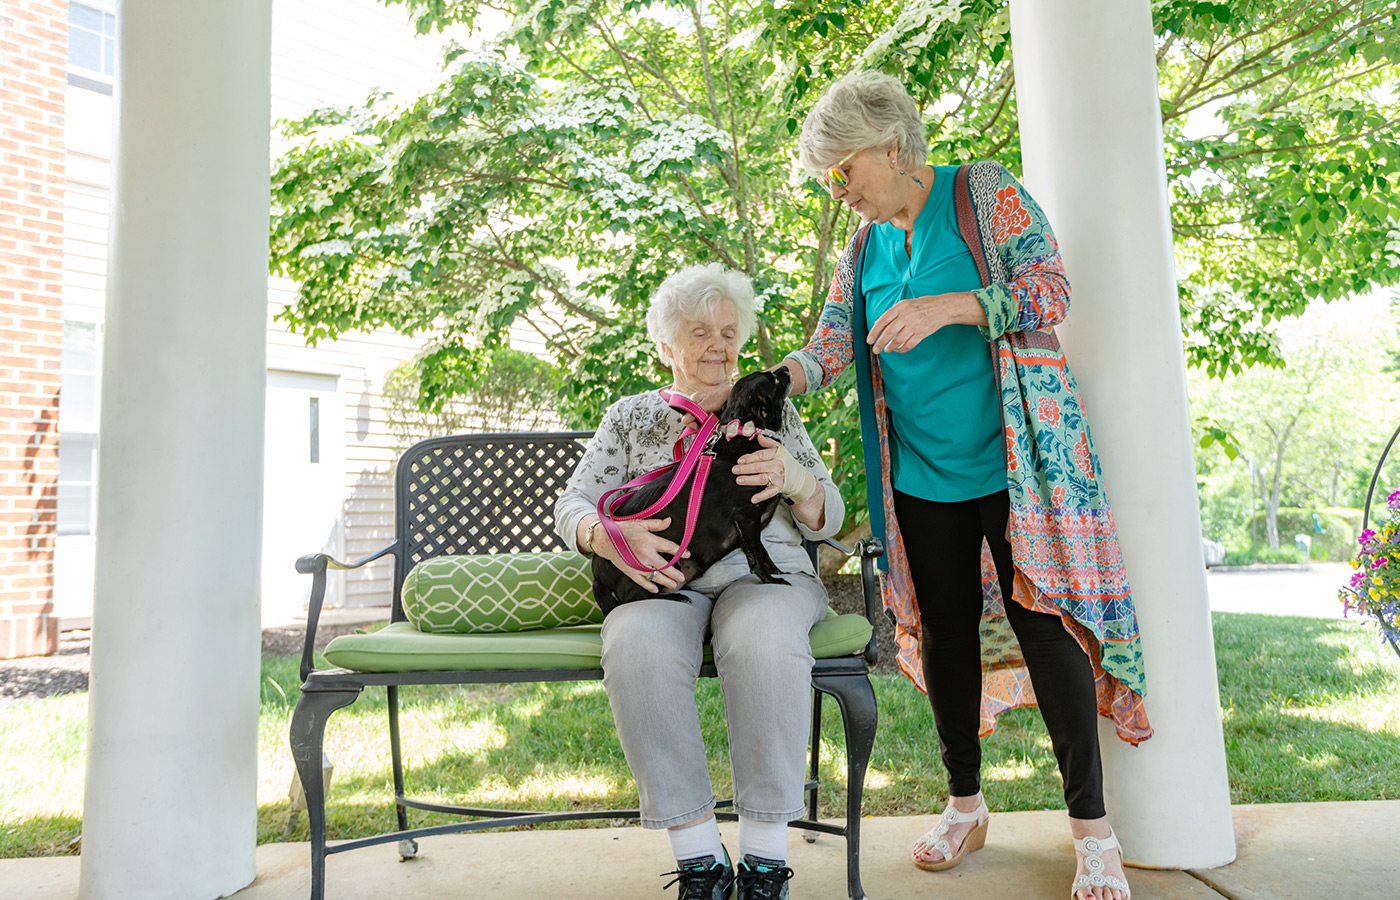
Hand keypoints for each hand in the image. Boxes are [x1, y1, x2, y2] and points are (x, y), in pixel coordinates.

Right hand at [593, 516, 687, 592]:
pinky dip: (649, 586)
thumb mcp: (640, 523)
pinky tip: (656, 589)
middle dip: (675, 573)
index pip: (669, 547)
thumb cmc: (622, 529)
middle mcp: (646, 554)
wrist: (605, 539)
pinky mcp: (631, 571)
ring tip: (673, 584)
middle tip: (682, 577)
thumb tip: (669, 521)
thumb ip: (656, 524)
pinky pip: (642, 581)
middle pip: (665, 566)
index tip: (687, 555)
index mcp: (649, 541)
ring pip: (656, 576)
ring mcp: (638, 565)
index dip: (680, 552)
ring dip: (666, 581)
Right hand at [677, 382, 732, 430]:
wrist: (733, 398)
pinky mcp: (708, 412)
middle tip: (704, 425)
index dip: (689, 422)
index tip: (697, 426)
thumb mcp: (706, 405)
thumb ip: (694, 413)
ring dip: (702, 424)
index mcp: (693, 399)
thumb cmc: (720, 397)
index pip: (684, 414)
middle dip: (696, 423)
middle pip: (689, 418)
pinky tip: (712, 421)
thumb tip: (684, 421)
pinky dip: (707, 423)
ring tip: (710, 422)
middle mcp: (696, 403)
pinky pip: (703, 420)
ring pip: (696, 420)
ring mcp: (702, 408)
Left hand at [731, 428, 814, 503]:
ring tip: (739, 480)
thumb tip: (759, 436)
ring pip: (762, 478)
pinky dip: (761, 496)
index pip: (761, 455)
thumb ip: (768, 442)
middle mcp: (777, 466)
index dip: (749, 458)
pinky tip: (753, 499)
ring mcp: (778, 478)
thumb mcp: (779, 449)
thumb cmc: (785, 461)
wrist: (797, 476)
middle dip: (746, 469)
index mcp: (777, 455)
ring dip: (750, 480)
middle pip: (759, 467)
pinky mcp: (778, 488)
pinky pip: (769, 492)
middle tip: (735, 469)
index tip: (740, 460)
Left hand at [867, 291, 982, 353]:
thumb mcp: (905, 304)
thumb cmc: (922, 305)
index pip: (883, 320)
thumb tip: (877, 324)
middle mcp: (906, 316)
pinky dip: (902, 349)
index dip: (874, 332)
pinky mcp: (922, 333)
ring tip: (887, 350)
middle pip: (888, 332)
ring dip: (890, 347)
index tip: (869, 340)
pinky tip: (898, 349)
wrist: (942, 308)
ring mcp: (914, 325)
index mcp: (900, 307)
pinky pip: (909, 345)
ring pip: (898, 340)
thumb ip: (892, 313)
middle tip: (875, 350)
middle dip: (880, 343)